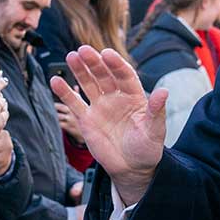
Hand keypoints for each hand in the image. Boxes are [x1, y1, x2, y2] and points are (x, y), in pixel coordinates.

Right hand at [50, 46, 166, 204]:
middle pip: (104, 75)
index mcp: (134, 96)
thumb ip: (156, 111)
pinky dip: (64, 92)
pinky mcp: (87, 119)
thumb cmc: (147, 149)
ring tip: (71, 57)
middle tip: (84, 50)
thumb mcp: (155, 131)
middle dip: (94, 63)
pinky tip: (55, 80)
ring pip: (88, 84)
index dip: (116, 64)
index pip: (124, 75)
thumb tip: (164, 91)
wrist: (132, 168)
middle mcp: (116, 97)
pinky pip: (74, 103)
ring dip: (79, 70)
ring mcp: (100, 107)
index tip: (107, 53)